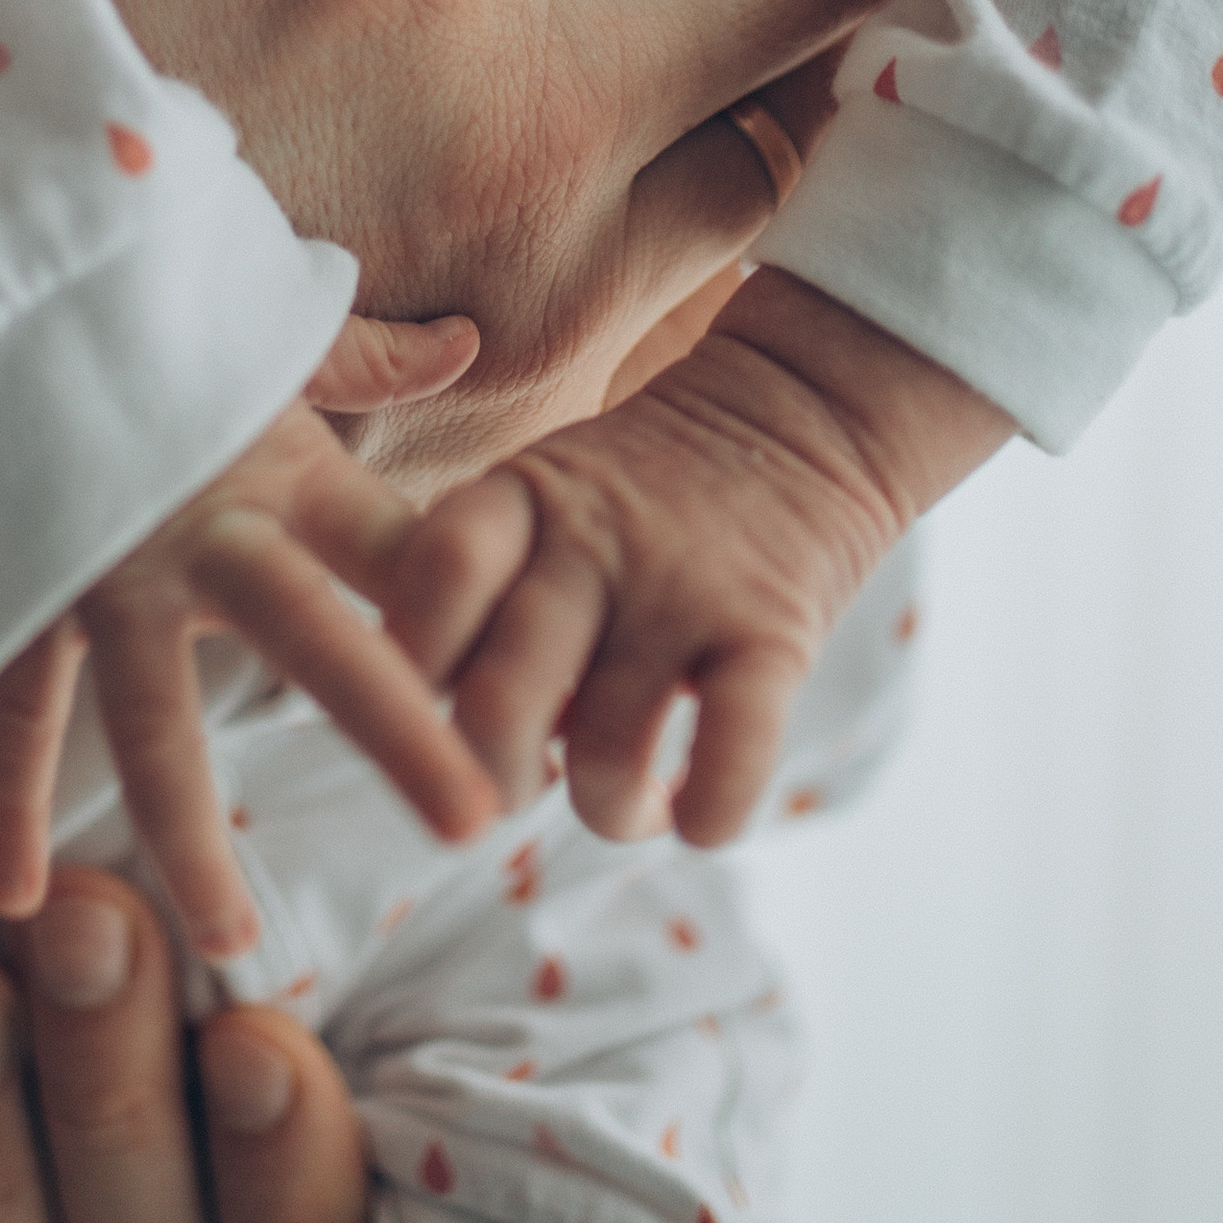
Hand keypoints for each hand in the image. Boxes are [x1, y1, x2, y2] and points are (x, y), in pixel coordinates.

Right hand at [0, 314, 492, 950]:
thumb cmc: (154, 323)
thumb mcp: (262, 332)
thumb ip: (368, 359)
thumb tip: (465, 340)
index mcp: (287, 469)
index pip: (404, 551)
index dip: (468, 618)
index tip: (532, 705)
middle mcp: (203, 528)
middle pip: (312, 634)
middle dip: (394, 727)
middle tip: (473, 819)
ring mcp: (106, 571)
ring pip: (151, 719)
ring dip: (191, 834)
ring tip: (233, 939)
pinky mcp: (23, 593)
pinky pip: (15, 715)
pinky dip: (8, 806)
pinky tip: (16, 902)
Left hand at [388, 266, 1015, 845]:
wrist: (807, 406)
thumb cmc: (653, 485)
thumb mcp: (551, 488)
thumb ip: (491, 580)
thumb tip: (426, 720)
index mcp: (523, 497)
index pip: (435, 577)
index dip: (415, 662)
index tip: (427, 703)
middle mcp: (594, 543)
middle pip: (497, 703)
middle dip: (493, 781)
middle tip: (516, 786)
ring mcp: (684, 591)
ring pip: (606, 759)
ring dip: (608, 812)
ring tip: (628, 802)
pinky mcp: (774, 635)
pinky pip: (728, 762)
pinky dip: (703, 816)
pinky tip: (694, 812)